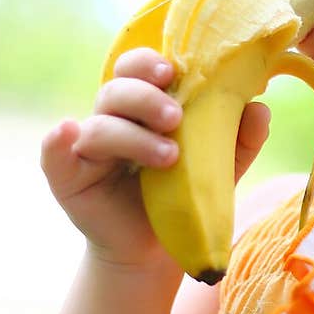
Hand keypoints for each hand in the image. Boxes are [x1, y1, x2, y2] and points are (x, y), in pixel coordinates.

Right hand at [40, 48, 271, 271]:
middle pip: (117, 90)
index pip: (138, 68)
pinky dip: (56, 141)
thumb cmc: (186, 198)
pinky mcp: (68, 178)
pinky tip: (68, 131)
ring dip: (133, 136)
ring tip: (169, 157)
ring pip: (100, 124)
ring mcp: (87, 148)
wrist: (161, 250)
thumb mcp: (220, 167)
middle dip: (146, 98)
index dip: (150, 63)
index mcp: (143, 106)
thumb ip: (240, 138)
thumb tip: (260, 108)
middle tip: (175, 117)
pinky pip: (53, 154)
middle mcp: (112, 119)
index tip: (174, 71)